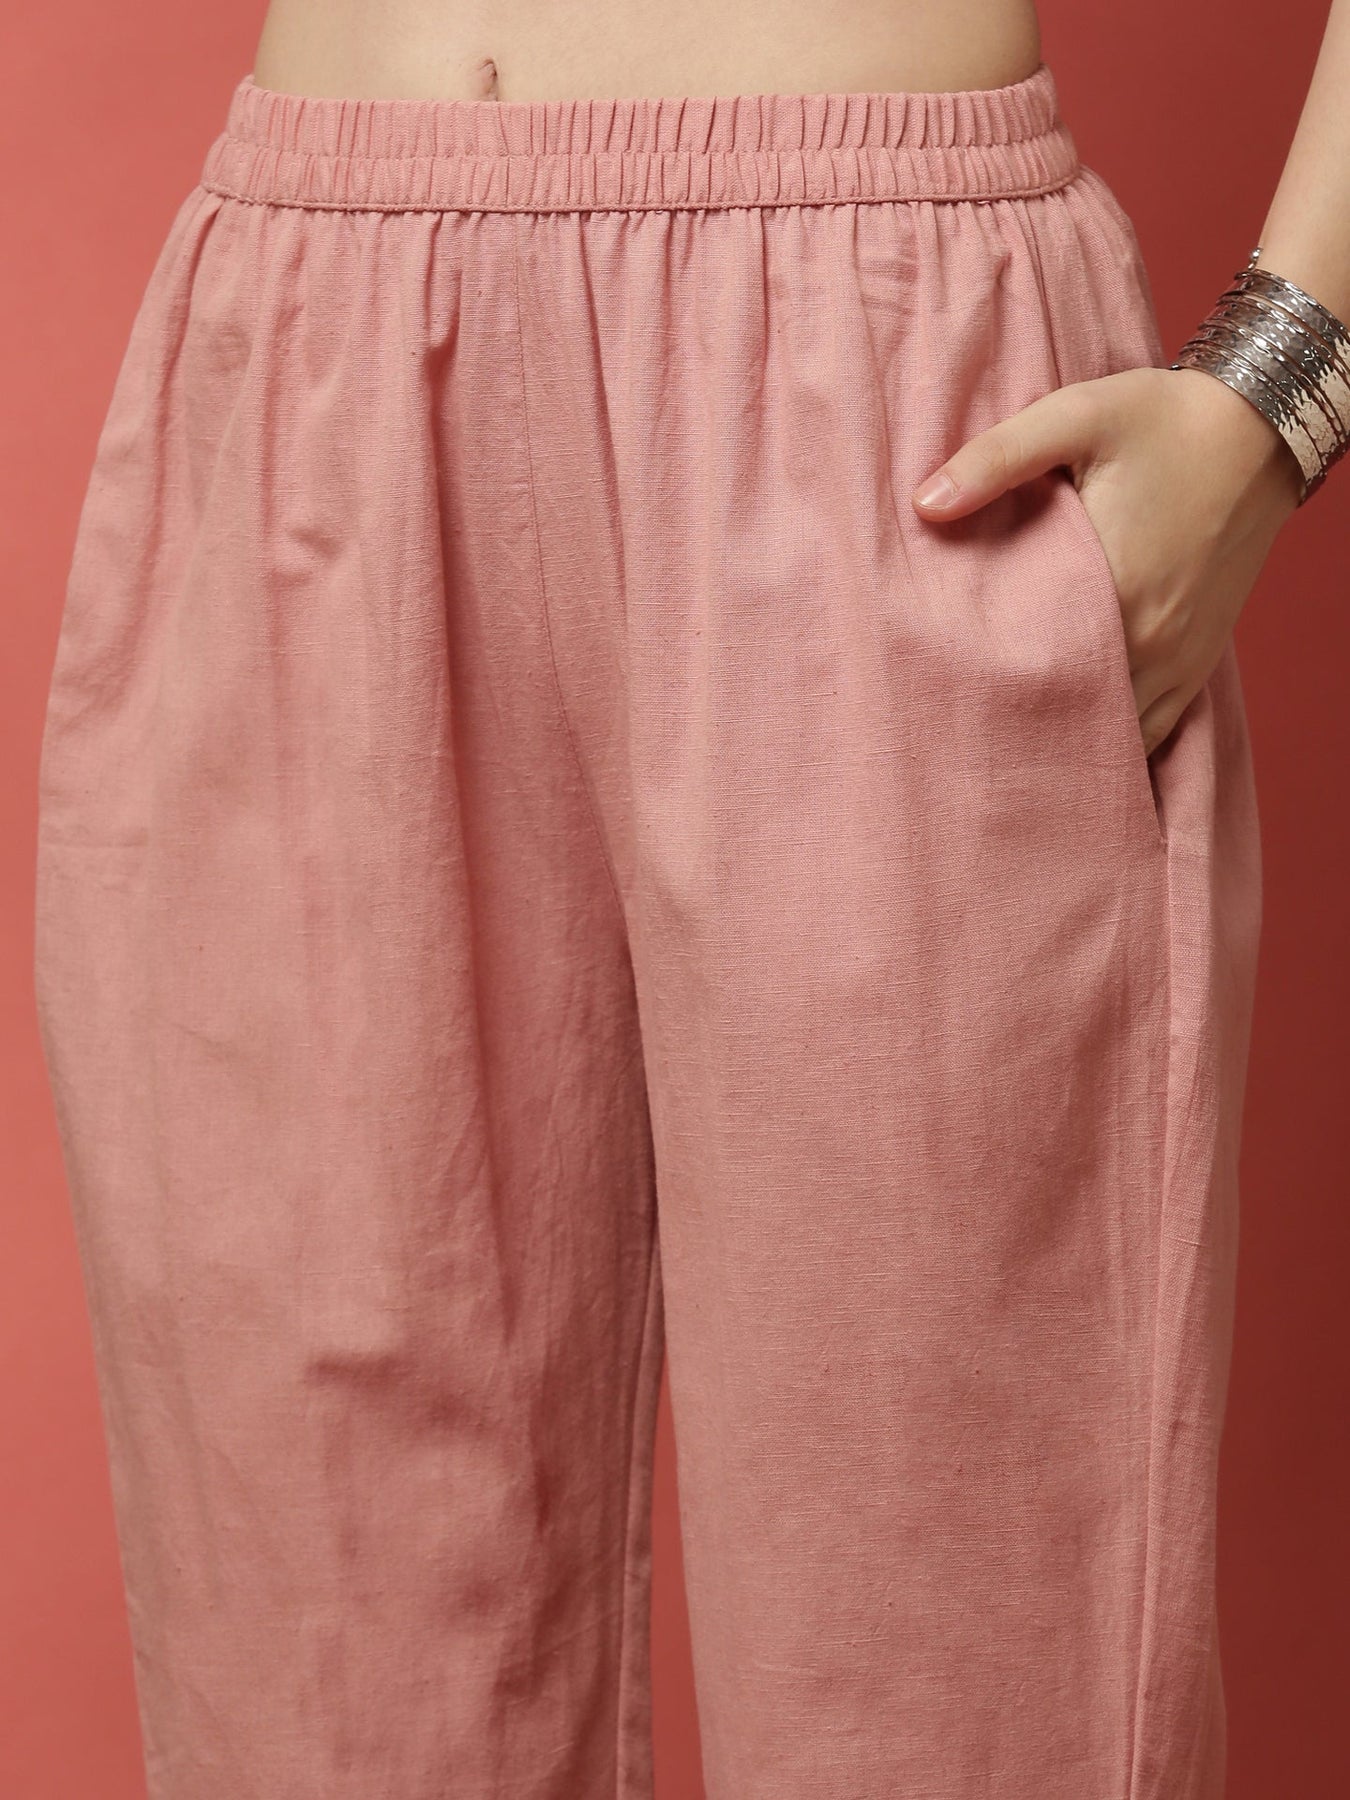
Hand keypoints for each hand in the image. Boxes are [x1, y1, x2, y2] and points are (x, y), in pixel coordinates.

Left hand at [910, 365, 1303, 753]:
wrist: (1262, 427)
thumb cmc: (1162, 419)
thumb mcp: (1076, 416)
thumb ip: (998, 458)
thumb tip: (925, 504)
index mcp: (1111, 588)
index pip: (1030, 668)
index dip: (982, 684)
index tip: (941, 685)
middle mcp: (1149, 640)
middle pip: (1068, 711)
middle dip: (1017, 718)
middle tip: (963, 719)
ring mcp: (1178, 659)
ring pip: (1112, 732)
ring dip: (1065, 731)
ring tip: (1012, 729)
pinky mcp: (1197, 661)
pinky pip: (1152, 728)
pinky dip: (1114, 735)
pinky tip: (1074, 727)